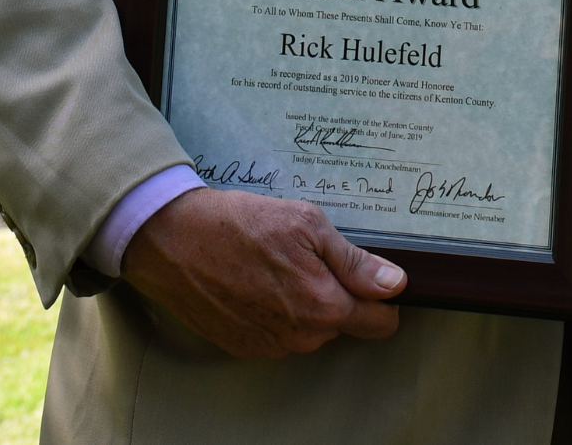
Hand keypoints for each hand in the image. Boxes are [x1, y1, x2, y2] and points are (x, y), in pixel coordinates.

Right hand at [121, 187, 406, 357]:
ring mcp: (270, 345)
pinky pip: (281, 333)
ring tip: (283, 262)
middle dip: (341, 294)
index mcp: (324, 306)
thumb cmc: (241, 225)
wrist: (176, 241)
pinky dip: (280, 310)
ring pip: (312, 328)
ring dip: (309, 302)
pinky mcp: (244, 346)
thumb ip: (355, 262)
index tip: (375, 276)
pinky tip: (262, 280)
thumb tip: (394, 284)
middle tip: (315, 254)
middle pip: (345, 322)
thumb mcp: (307, 225)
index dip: (384, 297)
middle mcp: (300, 336)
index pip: (380, 322)